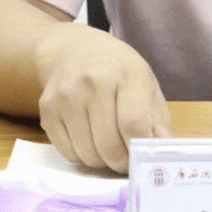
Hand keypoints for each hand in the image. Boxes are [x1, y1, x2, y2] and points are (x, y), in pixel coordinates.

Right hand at [34, 23, 172, 172]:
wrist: (72, 49)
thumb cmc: (117, 69)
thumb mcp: (146, 83)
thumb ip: (158, 119)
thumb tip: (164, 153)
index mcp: (127, 74)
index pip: (133, 124)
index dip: (140, 150)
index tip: (143, 159)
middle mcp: (94, 82)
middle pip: (109, 145)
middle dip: (121, 162)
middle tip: (126, 160)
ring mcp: (67, 96)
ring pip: (87, 154)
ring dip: (102, 161)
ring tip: (108, 148)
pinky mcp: (48, 110)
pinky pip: (67, 153)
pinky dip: (82, 157)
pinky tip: (89, 140)